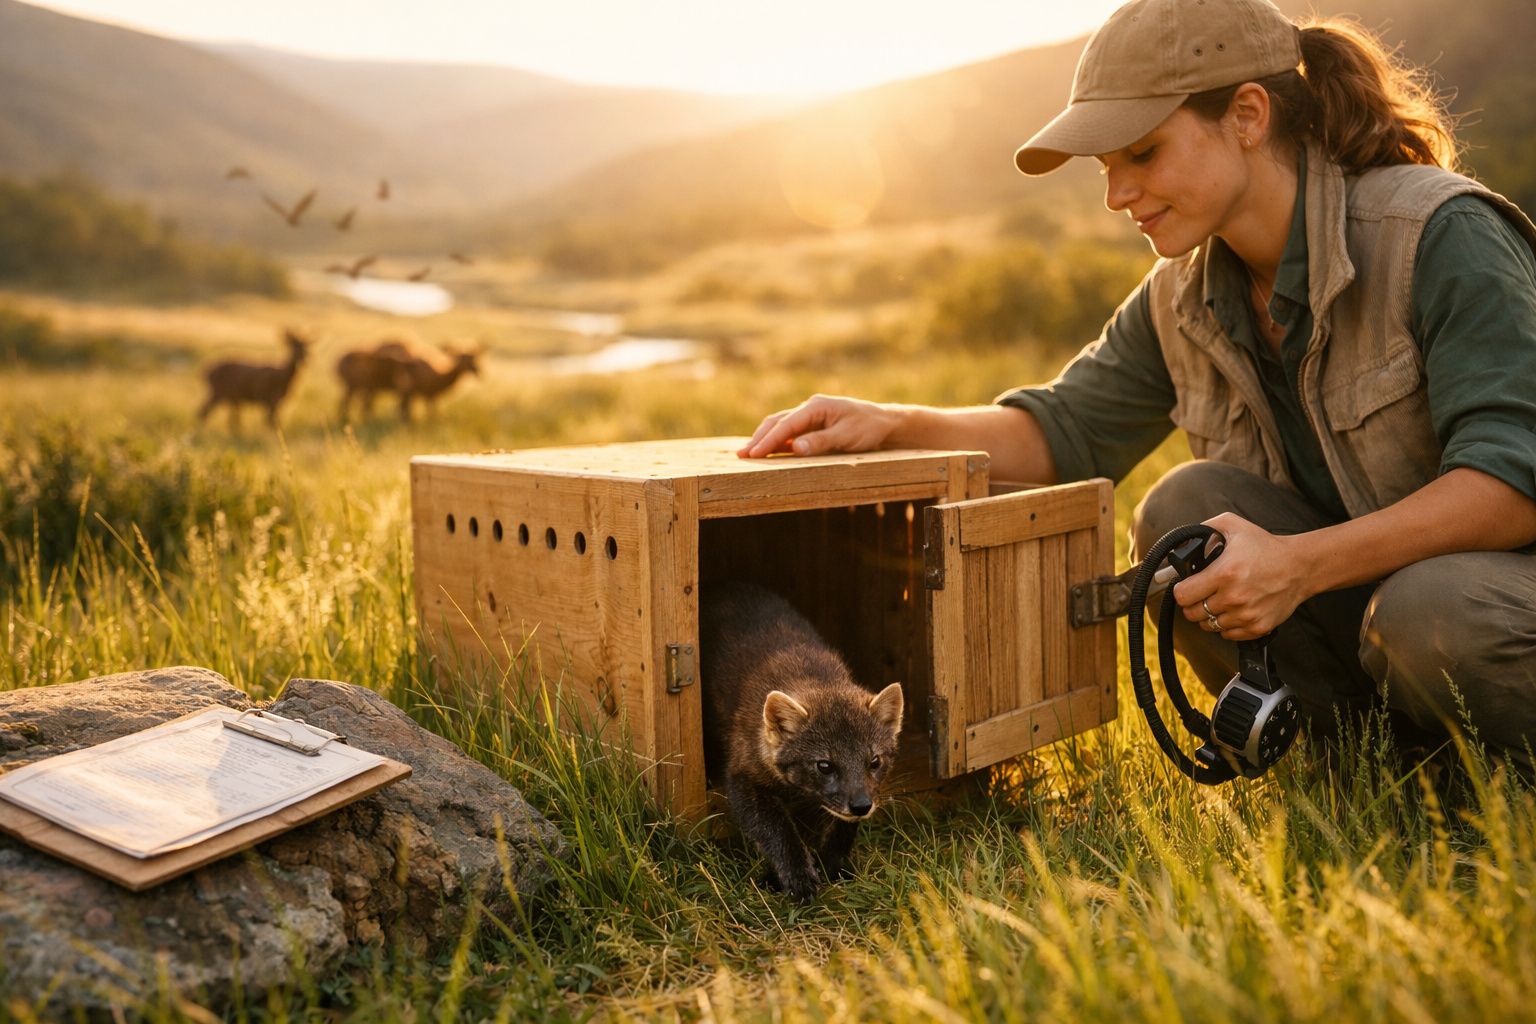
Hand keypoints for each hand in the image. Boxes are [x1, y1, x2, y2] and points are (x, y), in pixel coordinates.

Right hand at [736, 394, 899, 458]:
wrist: (884, 423)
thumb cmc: (868, 428)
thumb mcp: (847, 437)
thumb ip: (821, 442)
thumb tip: (795, 448)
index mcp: (817, 407)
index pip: (786, 424)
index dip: (768, 440)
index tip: (753, 453)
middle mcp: (810, 408)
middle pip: (777, 422)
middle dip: (759, 438)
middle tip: (742, 455)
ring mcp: (810, 415)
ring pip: (780, 425)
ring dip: (764, 438)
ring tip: (747, 453)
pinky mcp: (812, 425)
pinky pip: (789, 432)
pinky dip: (776, 440)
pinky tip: (766, 450)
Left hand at [1171, 513, 1310, 640]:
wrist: (1300, 567)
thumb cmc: (1266, 547)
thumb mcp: (1234, 525)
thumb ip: (1205, 528)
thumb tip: (1185, 539)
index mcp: (1224, 573)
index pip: (1183, 595)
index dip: (1181, 590)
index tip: (1186, 586)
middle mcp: (1234, 597)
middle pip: (1192, 614)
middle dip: (1192, 603)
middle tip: (1201, 594)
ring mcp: (1246, 615)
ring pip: (1208, 626)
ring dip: (1209, 615)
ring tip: (1218, 601)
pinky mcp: (1258, 627)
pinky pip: (1227, 635)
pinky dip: (1226, 625)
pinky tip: (1232, 611)